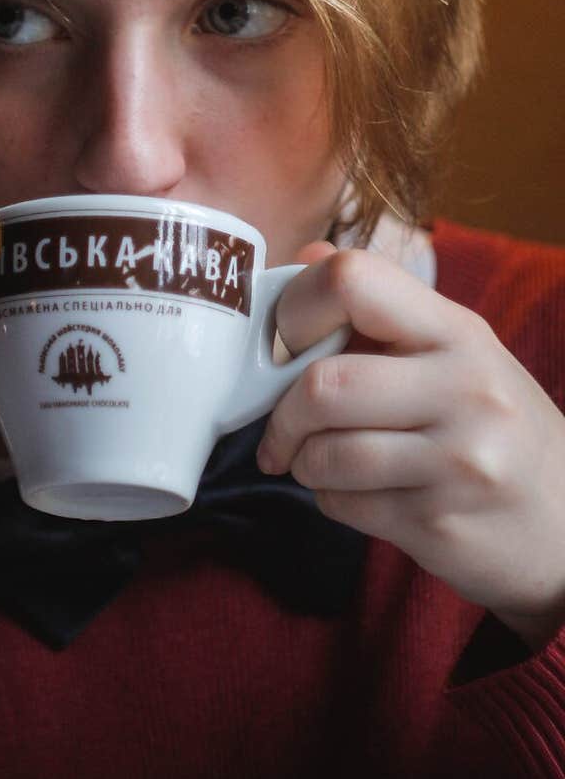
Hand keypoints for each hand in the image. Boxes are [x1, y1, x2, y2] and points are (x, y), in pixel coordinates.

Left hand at [257, 242, 564, 649]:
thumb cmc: (496, 430)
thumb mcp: (457, 354)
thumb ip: (381, 307)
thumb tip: (307, 255)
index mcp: (459, 331)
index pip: (352, 280)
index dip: (296, 309)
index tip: (287, 345)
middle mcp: (465, 389)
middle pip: (324, 382)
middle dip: (282, 414)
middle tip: (284, 430)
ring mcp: (458, 460)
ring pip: (325, 454)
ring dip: (303, 463)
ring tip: (320, 463)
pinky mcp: (439, 523)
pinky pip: (343, 505)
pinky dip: (330, 500)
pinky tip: (358, 495)